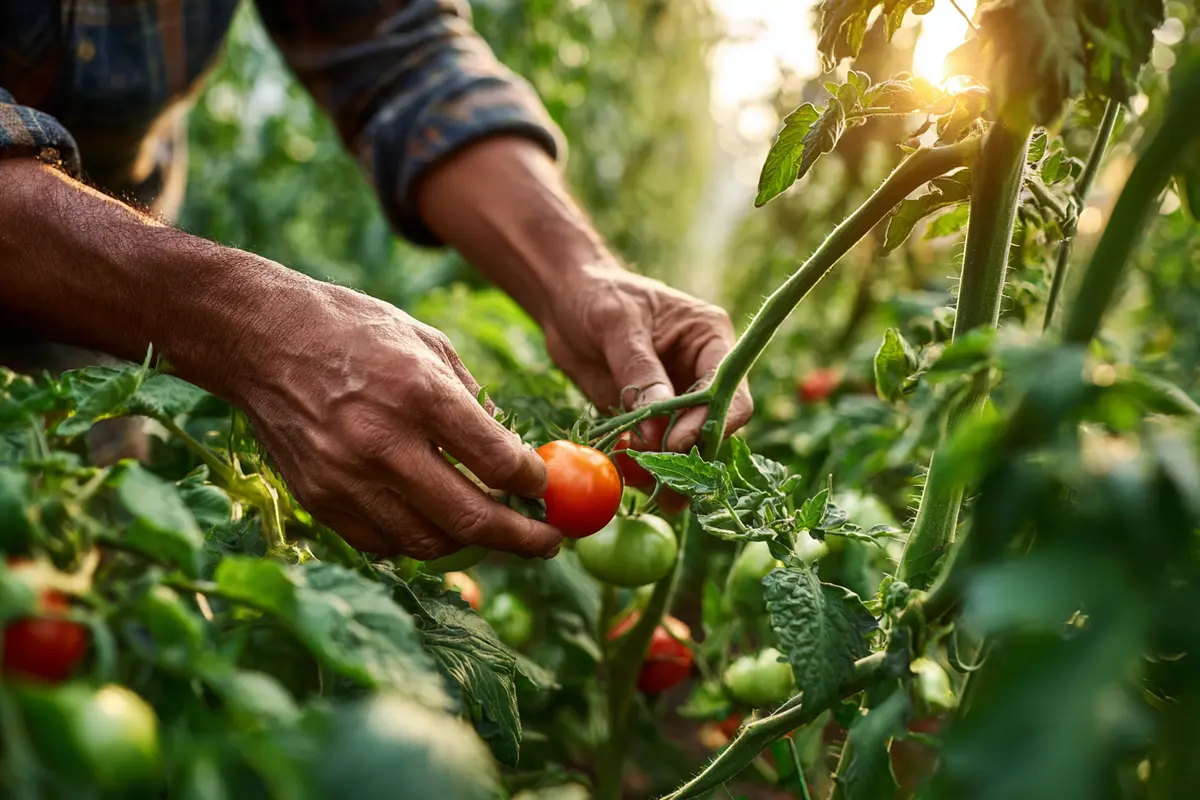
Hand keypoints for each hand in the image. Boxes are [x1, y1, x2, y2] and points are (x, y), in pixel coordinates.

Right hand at [233, 283, 563, 559]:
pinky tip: (436, 523)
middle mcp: (382, 442)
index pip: (498, 462)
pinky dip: (418, 540)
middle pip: (471, 518)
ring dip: (471, 544)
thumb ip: (473, 401)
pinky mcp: (319, 499)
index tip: (545, 487)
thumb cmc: (355, 332)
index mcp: (420, 393)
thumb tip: (515, 454)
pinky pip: (383, 542)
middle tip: (549, 541)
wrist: (261, 339)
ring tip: (494, 532)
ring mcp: (345, 478)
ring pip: (428, 542)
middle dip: (524, 538)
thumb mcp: (428, 343)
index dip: (534, 482)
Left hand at [540, 264, 753, 480]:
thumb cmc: (597, 296)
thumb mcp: (617, 324)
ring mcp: (677, 399)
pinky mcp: (650, 418)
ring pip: (687, 447)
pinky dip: (643, 468)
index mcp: (709, 339)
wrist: (565, 300)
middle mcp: (701, 372)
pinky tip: (626, 476)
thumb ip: (639, 372)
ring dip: (668, 471)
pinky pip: (654, 451)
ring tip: (645, 489)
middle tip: (664, 486)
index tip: (677, 445)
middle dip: (690, 457)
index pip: (728, 390)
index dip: (709, 421)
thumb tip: (657, 429)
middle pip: (714, 426)